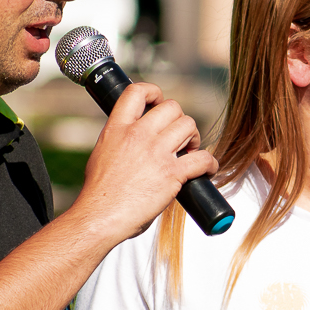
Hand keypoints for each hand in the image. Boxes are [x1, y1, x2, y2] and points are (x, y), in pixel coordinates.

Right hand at [73, 82, 216, 240]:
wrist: (99, 217)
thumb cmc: (100, 194)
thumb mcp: (103, 154)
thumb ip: (120, 141)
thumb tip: (135, 143)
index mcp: (117, 129)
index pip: (137, 92)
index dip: (154, 92)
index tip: (159, 103)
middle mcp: (137, 135)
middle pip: (172, 108)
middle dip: (180, 120)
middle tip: (180, 138)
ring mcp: (155, 153)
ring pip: (189, 126)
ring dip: (195, 138)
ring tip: (191, 152)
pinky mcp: (171, 174)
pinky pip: (202, 159)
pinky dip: (209, 164)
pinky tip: (207, 170)